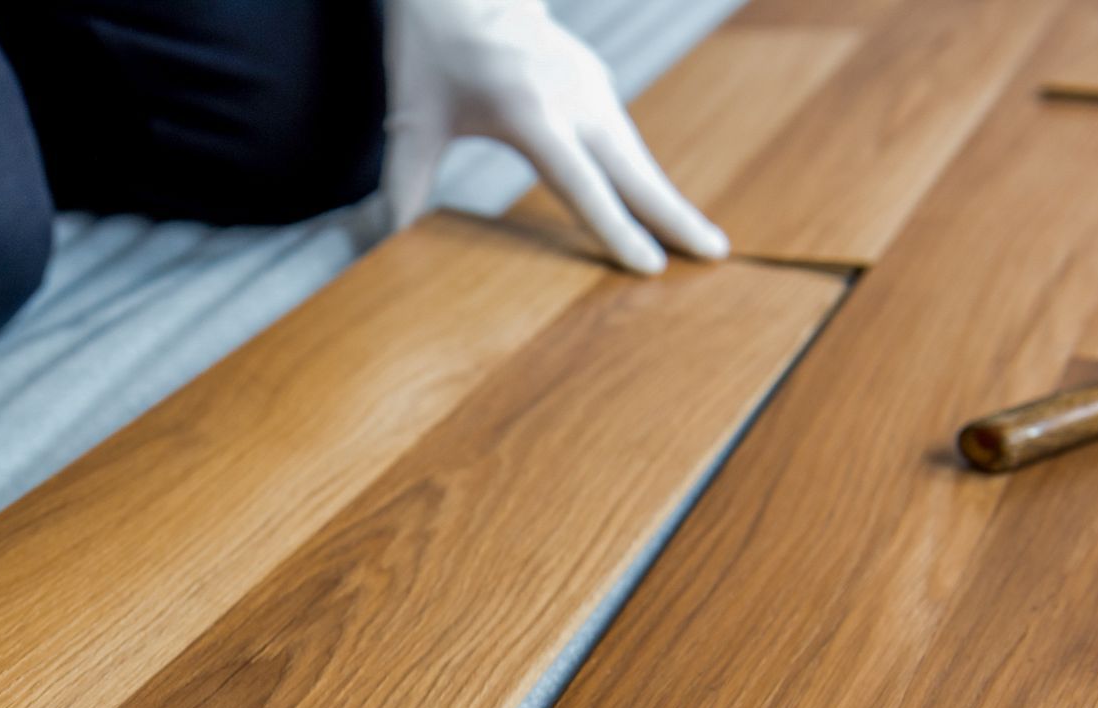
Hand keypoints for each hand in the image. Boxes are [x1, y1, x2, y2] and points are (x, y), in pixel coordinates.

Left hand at [382, 0, 727, 272]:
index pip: (581, 183)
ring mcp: (590, 85)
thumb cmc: (430, 52)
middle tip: (714, 255)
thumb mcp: (410, 121)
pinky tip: (663, 209)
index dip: (615, 229)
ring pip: (635, 154)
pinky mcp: (594, 82)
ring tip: (703, 242)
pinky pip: (625, 139)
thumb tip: (382, 246)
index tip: (649, 266)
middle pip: (632, 168)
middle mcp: (571, 96)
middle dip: (674, 214)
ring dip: (668, 197)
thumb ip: (402, 187)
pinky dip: (646, 175)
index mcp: (529, 111)